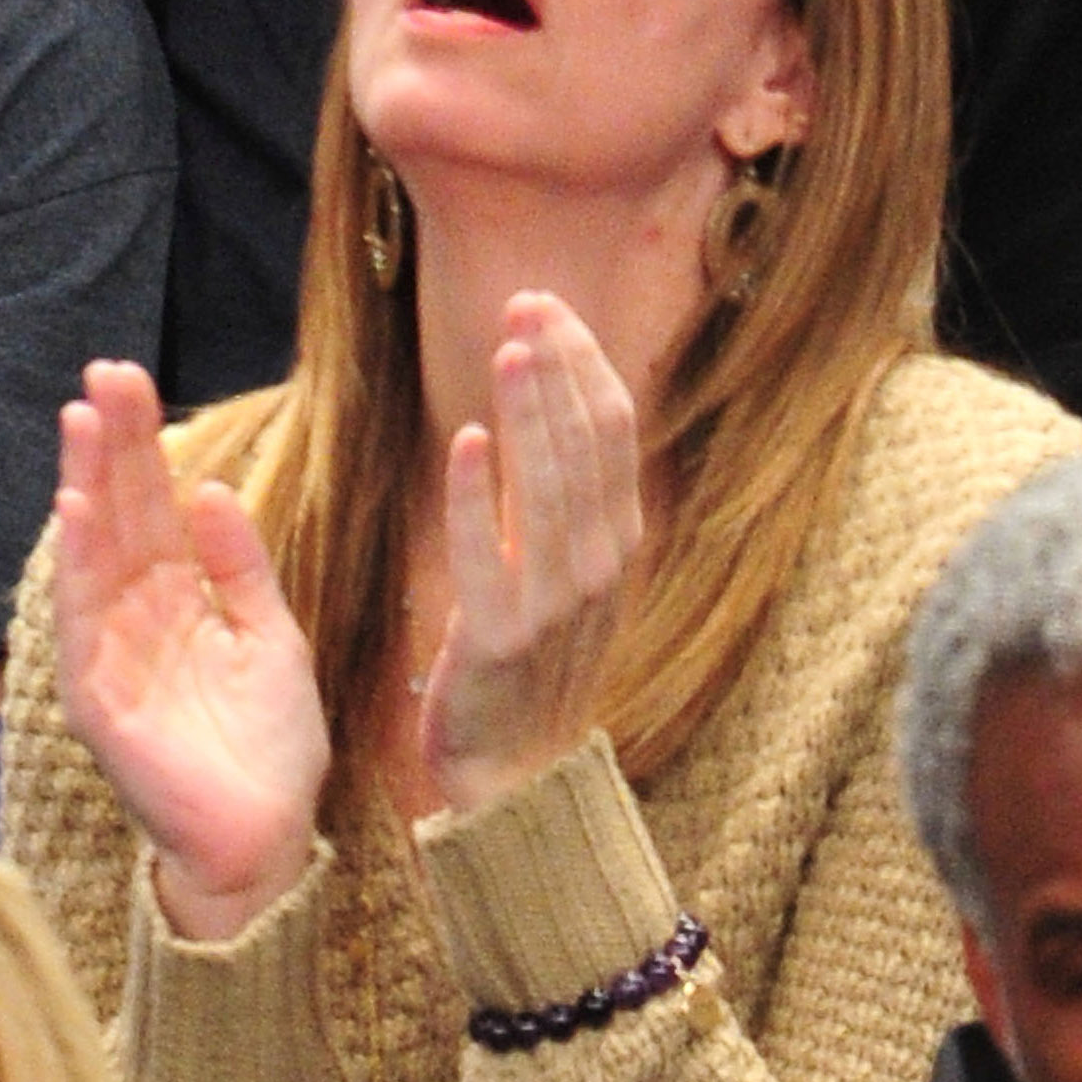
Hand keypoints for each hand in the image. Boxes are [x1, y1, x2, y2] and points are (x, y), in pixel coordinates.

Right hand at [52, 358, 329, 940]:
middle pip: (117, 513)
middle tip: (101, 373)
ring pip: (92, 553)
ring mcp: (111, 655)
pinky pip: (82, 621)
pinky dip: (78, 565)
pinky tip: (76, 510)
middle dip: (109, 443)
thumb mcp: (272, 637)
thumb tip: (212, 488)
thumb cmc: (269, 750)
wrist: (269, 842)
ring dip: (84, 484)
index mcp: (176, 600)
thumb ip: (241, 567)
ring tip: (80, 419)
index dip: (142, 444)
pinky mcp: (99, 699)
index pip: (151, 505)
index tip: (131, 379)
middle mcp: (135, 618)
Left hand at [417, 291, 643, 818]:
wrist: (518, 778)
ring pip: (548, 491)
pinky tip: (464, 440)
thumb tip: (552, 397)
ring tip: (511, 348)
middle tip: (525, 302)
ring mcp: (556, 607)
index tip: (546, 307)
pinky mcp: (501, 640)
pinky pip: (488, 558)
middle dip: (559, 368)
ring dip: (531, 414)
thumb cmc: (533, 662)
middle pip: (588, 447)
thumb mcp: (567, 571)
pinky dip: (477, 497)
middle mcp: (599, 568)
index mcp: (617, 543)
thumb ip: (564, 495)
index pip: (613, 431)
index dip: (583, 363)